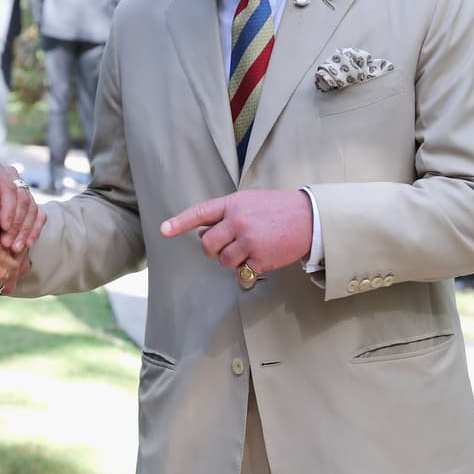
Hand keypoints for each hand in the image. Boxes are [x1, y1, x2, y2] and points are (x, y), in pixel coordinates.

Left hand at [0, 159, 44, 252]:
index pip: (8, 187)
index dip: (9, 208)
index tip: (4, 227)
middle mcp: (9, 174)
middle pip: (23, 199)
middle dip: (17, 223)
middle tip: (7, 243)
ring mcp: (21, 187)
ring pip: (32, 208)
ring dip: (25, 230)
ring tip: (14, 248)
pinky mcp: (28, 201)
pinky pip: (38, 214)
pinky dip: (34, 230)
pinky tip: (27, 243)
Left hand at [159, 190, 312, 282]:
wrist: (309, 218)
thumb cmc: (277, 209)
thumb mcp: (249, 201)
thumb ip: (226, 214)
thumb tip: (203, 232)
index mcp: (233, 204)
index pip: (200, 213)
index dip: (179, 222)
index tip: (164, 230)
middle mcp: (237, 221)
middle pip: (207, 244)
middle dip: (213, 249)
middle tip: (228, 246)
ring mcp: (248, 241)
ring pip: (223, 261)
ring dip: (232, 261)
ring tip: (248, 250)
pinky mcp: (260, 258)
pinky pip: (241, 272)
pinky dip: (247, 270)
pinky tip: (259, 259)